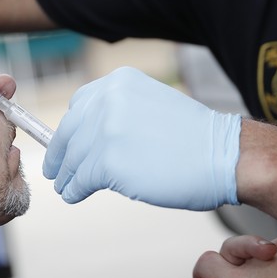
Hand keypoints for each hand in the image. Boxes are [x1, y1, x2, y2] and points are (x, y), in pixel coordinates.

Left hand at [43, 67, 241, 209]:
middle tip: (53, 170)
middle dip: (60, 154)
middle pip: (70, 132)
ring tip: (65, 187)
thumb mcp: (151, 105)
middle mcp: (108, 100)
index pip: (80, 105)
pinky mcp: (107, 163)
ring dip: (67, 176)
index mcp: (119, 82)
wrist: (223, 156)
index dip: (71, 129)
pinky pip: (80, 180)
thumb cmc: (196, 138)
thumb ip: (119, 113)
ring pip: (73, 159)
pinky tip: (74, 195)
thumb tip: (90, 137)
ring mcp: (105, 131)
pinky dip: (74, 190)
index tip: (64, 144)